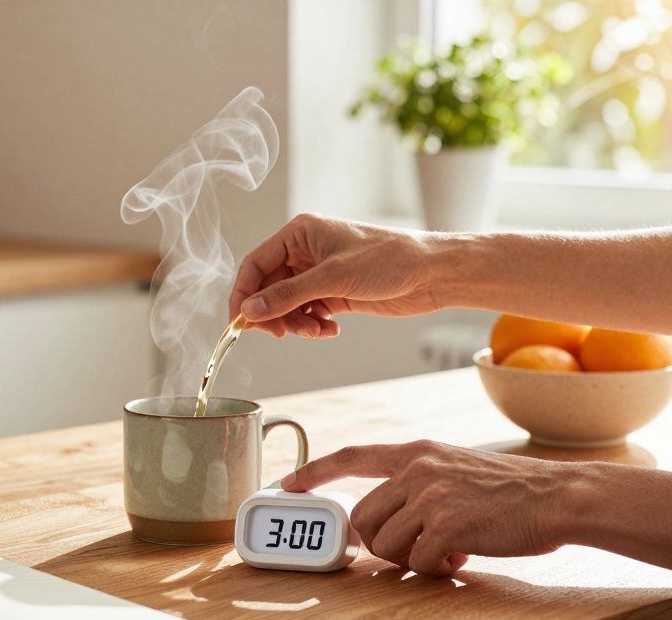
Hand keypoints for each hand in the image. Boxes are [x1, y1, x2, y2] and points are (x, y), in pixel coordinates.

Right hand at [229, 214, 445, 338]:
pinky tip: (330, 330)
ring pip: (287, 305)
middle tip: (280, 333)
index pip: (255, 264)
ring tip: (316, 330)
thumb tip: (249, 311)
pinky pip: (307, 313)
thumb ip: (287, 295)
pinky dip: (312, 326)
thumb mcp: (333, 278)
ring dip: (295, 323)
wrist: (431, 273)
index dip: (243, 294)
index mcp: (300, 234)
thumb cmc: (388, 259)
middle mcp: (305, 252)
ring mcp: (319, 274)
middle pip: (268, 288)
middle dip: (273, 313)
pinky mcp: (334, 293)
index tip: (239, 322)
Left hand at [281, 440, 586, 576]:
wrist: (559, 497)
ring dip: (411, 558)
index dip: (314, 471)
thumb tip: (385, 520)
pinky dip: (437, 568)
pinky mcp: (446, 525)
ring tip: (448, 548)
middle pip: (363, 519)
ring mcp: (429, 496)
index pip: (351, 455)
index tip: (289, 484)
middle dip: (384, 543)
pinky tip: (464, 555)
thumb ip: (417, 484)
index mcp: (416, 452)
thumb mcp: (456, 468)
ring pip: (384, 546)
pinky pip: (418, 562)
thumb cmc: (513, 491)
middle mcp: (416, 469)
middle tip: (419, 547)